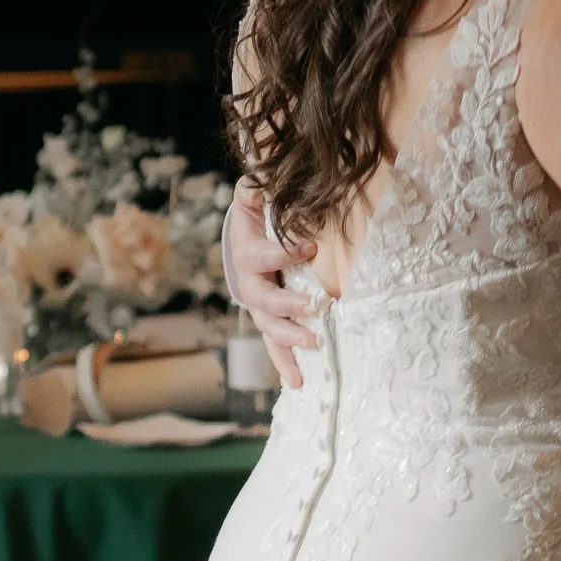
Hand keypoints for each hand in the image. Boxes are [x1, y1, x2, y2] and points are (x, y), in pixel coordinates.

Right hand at [224, 179, 320, 390]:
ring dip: (290, 341)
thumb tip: (261, 178)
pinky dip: (285, 364)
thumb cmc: (256, 216)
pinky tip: (300, 382)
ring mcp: (260, 307)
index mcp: (247, 254)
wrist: (245, 241)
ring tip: (315, 346)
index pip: (262, 256)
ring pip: (269, 329)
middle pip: (264, 300)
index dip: (284, 253)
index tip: (311, 246)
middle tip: (315, 307)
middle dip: (288, 306)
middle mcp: (250, 284)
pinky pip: (275, 345)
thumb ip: (256, 187)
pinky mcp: (270, 322)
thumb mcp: (254, 196)